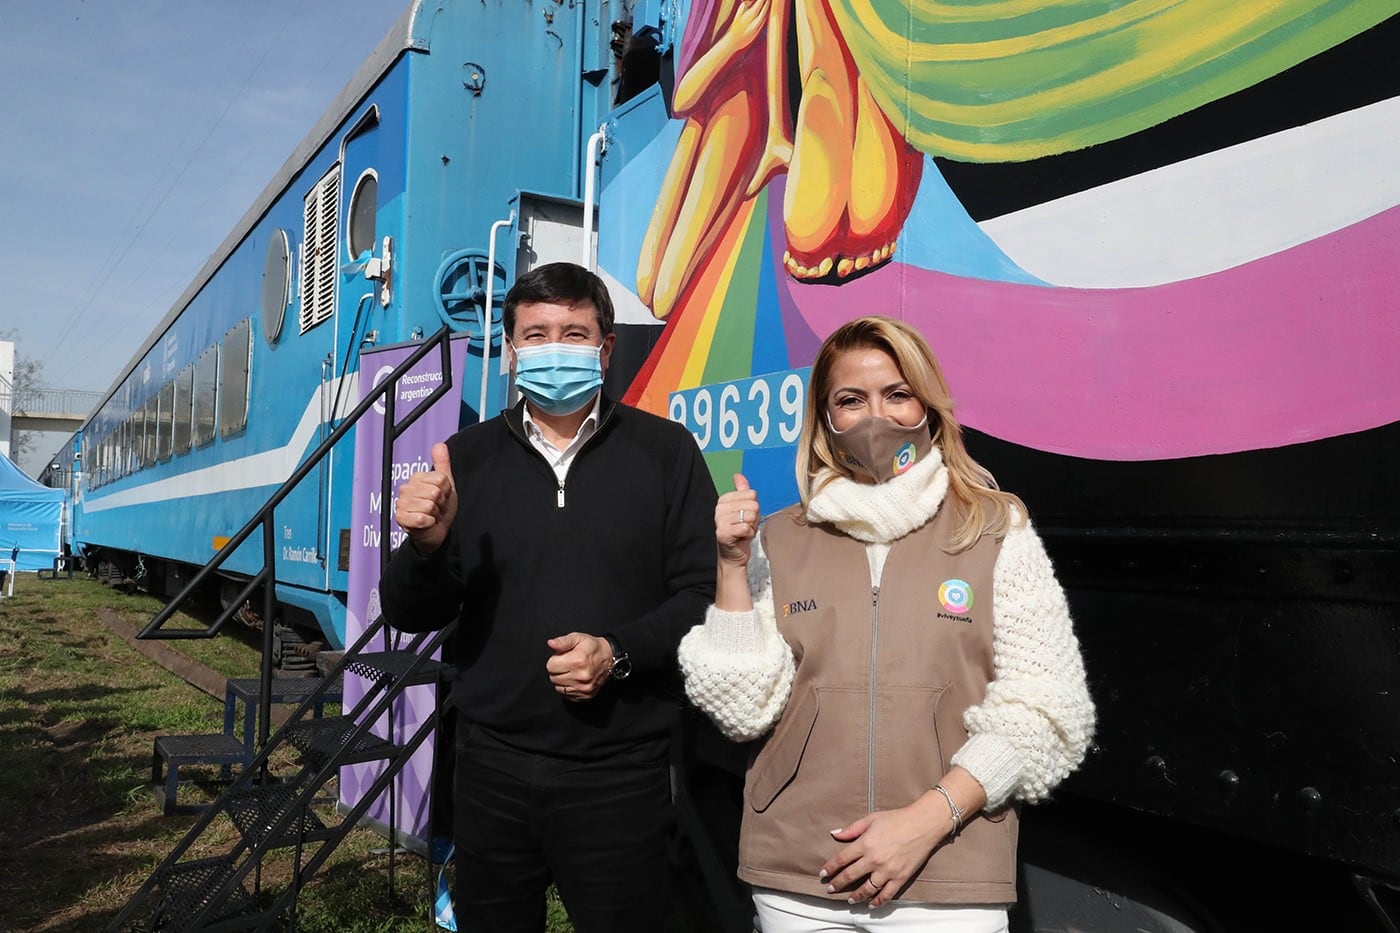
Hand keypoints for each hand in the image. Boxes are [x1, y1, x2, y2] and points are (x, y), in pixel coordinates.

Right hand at [394, 443, 457, 553]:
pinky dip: (430, 523)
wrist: (436, 531)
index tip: (442, 497)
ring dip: (435, 514)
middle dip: (441, 503)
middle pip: (435, 492)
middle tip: (437, 508)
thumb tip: (439, 444)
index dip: (446, 491)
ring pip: (429, 505)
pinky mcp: (401, 519)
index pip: (441, 479)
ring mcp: (402, 504)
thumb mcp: (445, 484)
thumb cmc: (439, 508)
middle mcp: (406, 489)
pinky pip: (423, 518)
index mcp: (416, 478)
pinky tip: (427, 523)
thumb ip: (442, 464)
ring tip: (432, 515)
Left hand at [545, 632, 612, 701]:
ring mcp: (584, 688)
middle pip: (553, 678)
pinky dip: (568, 687)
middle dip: (557, 670)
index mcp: (578, 661)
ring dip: (562, 680)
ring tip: (572, 671)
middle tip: (568, 664)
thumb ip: (563, 642)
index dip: (554, 660)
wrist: (609, 658)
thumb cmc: (593, 648)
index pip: (550, 666)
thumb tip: (551, 643)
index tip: (563, 657)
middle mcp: (581, 676)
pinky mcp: (585, 695)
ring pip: (558, 688)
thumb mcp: (578, 638)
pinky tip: (575, 679)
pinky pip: (566, 695)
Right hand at [716, 473, 759, 565]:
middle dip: (753, 518)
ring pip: (750, 516)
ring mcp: (720, 520)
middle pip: (753, 505)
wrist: (733, 554)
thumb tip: (738, 475)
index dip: (753, 507)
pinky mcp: (723, 532)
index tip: (745, 517)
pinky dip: (748, 535)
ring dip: (751, 527)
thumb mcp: (743, 508)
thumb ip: (741, 491)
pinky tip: (741, 538)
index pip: (751, 494)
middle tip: (745, 526)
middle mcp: (719, 508)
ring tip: (743, 532)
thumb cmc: (739, 531)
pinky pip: (746, 528)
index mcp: (724, 500)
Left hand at [819, 796, 950, 907]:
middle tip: (830, 889)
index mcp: (865, 844)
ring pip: (867, 889)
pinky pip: (886, 894)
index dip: (830, 868)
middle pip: (850, 876)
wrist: (923, 824)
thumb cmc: (897, 819)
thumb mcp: (871, 819)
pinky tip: (871, 904)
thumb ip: (852, 829)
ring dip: (855, 896)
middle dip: (838, 884)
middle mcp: (874, 860)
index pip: (841, 859)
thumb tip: (834, 834)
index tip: (823, 874)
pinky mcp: (900, 878)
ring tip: (849, 900)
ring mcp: (887, 871)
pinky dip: (878, 901)